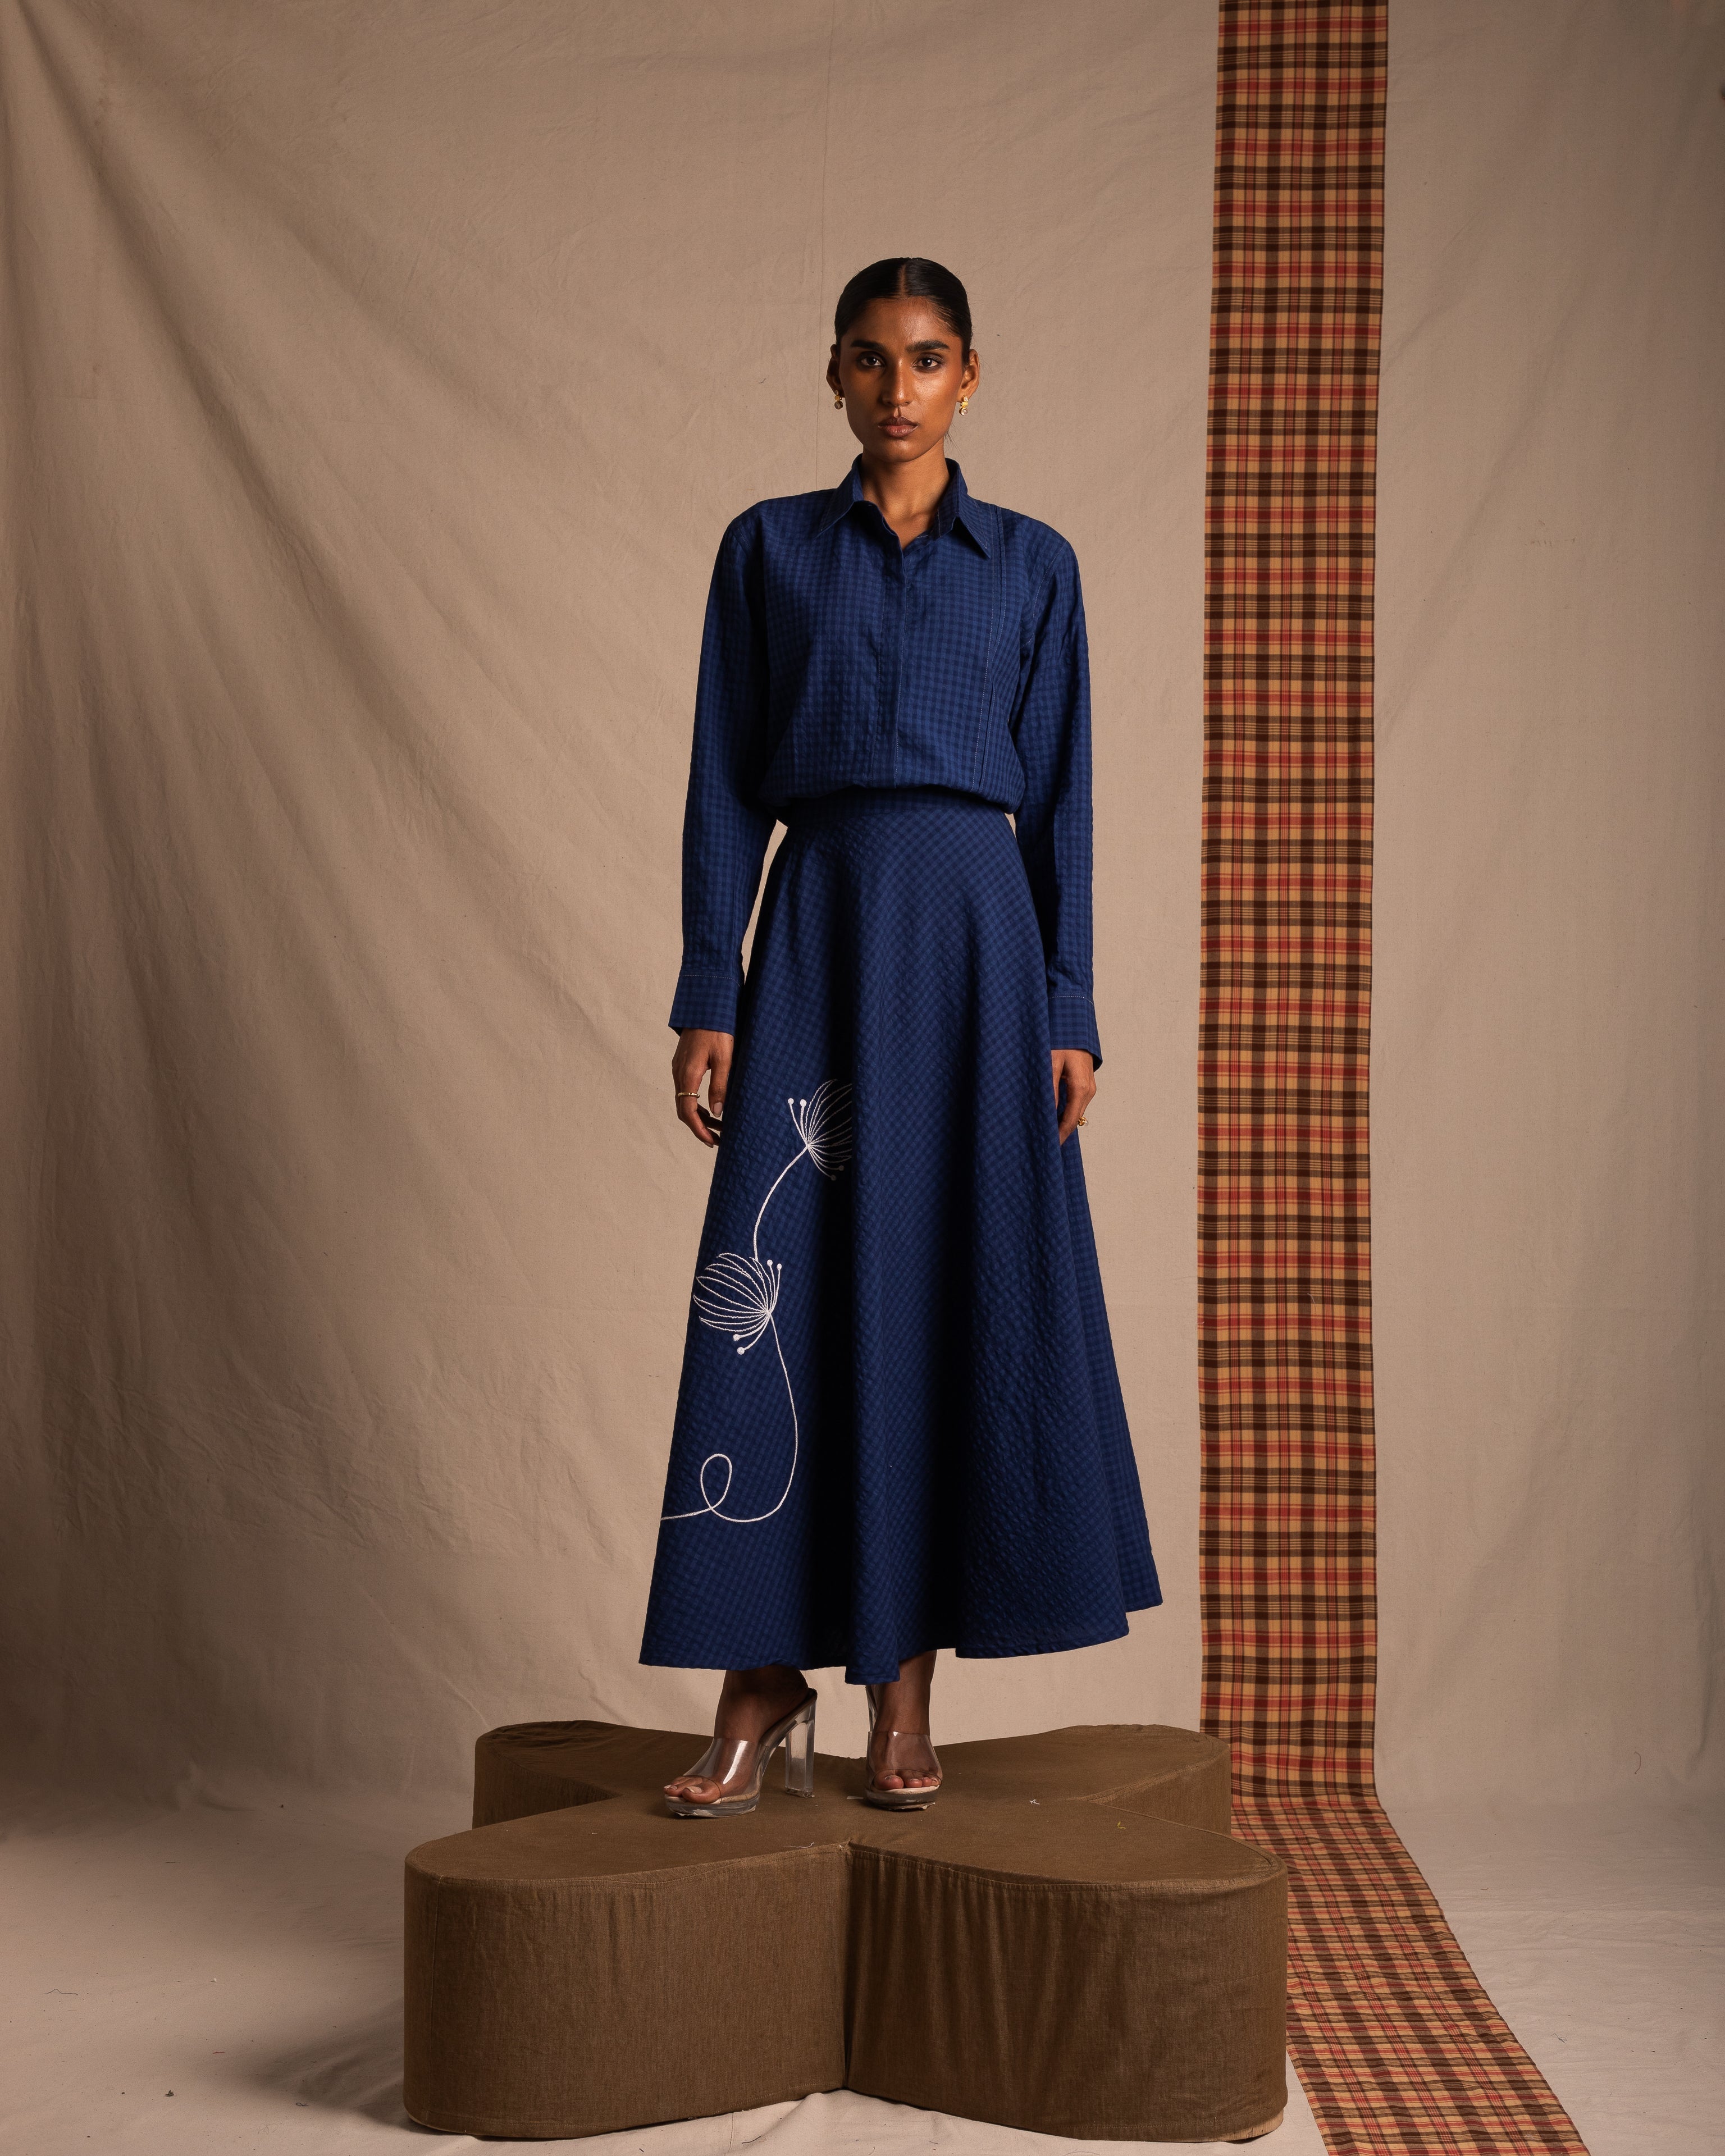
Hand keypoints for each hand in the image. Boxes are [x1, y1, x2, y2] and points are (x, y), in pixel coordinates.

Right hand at [673, 1028, 732, 1147]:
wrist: (706, 1006)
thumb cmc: (718, 1030)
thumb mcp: (724, 1059)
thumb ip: (720, 1086)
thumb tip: (718, 1113)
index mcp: (688, 1074)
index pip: (688, 1111)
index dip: (699, 1129)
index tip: (712, 1141)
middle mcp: (679, 1073)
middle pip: (684, 1110)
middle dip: (700, 1127)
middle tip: (718, 1140)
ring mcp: (678, 1069)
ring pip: (684, 1101)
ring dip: (699, 1116)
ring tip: (719, 1127)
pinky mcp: (682, 1064)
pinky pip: (686, 1091)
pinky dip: (696, 1104)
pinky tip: (710, 1107)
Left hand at [1051, 1048, 1094, 1143]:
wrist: (1075, 1026)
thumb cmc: (1061, 1042)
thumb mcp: (1050, 1064)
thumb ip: (1050, 1090)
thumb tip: (1047, 1113)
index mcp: (1081, 1088)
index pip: (1071, 1121)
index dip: (1060, 1136)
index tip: (1049, 1148)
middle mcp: (1088, 1091)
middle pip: (1074, 1119)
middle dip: (1060, 1132)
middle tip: (1043, 1144)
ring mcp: (1089, 1088)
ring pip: (1075, 1112)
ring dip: (1062, 1122)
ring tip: (1045, 1132)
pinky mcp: (1086, 1084)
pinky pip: (1076, 1103)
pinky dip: (1066, 1111)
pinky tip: (1053, 1115)